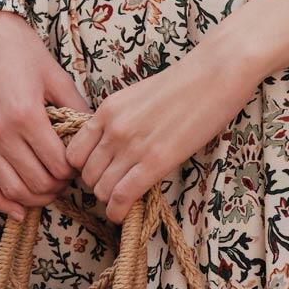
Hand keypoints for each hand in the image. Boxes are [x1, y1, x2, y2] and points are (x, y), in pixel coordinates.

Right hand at [0, 10, 90, 220]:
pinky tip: (18, 210)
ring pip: (11, 189)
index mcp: (27, 115)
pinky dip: (0, 202)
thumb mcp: (56, 75)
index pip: (58, 164)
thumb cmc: (22, 50)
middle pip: (36, 182)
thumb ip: (76, 108)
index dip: (74, 171)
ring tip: (50, 190)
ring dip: (35, 197)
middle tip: (69, 178)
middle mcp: (2, 132)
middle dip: (58, 186)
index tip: (81, 164)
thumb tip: (96, 134)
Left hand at [64, 32, 261, 223]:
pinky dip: (118, 212)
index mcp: (107, 110)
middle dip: (99, 185)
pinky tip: (124, 214)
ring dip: (110, 199)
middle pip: (86, 175)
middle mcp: (113, 129)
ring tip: (125, 197)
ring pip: (101, 190)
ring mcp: (132, 146)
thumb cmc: (183, 84)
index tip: (101, 171)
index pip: (73, 153)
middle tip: (117, 186)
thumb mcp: (137, 97)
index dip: (85, 167)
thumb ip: (119, 121)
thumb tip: (111, 148)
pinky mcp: (155, 161)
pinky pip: (122, 197)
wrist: (214, 75)